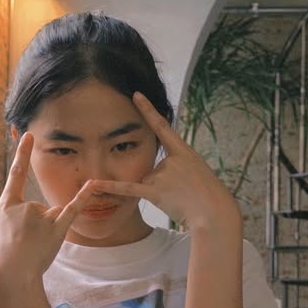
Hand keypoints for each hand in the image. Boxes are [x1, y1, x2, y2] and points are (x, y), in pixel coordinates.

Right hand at [0, 133, 98, 289]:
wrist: (10, 273)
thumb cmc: (2, 255)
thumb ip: (16, 215)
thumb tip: (37, 212)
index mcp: (7, 205)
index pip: (16, 174)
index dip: (22, 153)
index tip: (29, 135)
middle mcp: (26, 206)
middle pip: (36, 210)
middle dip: (33, 227)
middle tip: (22, 245)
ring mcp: (42, 217)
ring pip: (50, 218)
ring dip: (44, 233)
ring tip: (33, 248)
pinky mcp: (58, 228)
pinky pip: (73, 209)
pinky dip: (83, 196)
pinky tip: (92, 184)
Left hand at [96, 92, 240, 234]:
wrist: (214, 212)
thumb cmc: (207, 194)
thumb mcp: (196, 171)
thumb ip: (173, 167)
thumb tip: (152, 176)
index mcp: (183, 150)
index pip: (161, 125)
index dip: (148, 109)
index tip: (135, 94)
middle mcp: (170, 159)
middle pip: (153, 168)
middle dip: (164, 184)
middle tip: (185, 192)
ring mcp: (162, 175)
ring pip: (148, 182)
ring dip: (161, 194)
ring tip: (181, 200)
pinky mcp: (154, 192)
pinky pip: (128, 188)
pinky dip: (111, 187)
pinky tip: (94, 185)